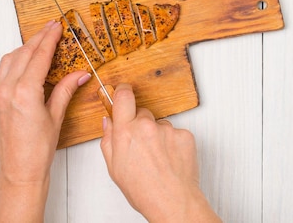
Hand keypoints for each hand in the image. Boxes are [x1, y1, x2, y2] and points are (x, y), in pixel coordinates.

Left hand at [0, 20, 90, 221]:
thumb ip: (66, 89)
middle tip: (52, 26)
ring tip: (41, 40)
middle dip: (38, 38)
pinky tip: (27, 60)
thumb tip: (81, 73)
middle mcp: (8, 90)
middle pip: (23, 53)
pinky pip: (4, 71)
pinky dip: (16, 60)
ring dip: (26, 47)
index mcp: (25, 92)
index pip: (39, 56)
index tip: (58, 26)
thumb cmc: (38, 149)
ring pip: (10, 60)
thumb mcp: (56, 116)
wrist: (18, 172)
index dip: (50, 39)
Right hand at [100, 84, 220, 222]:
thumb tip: (108, 122)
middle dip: (140, 124)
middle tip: (141, 146)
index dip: (122, 91)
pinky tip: (170, 159)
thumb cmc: (143, 189)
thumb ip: (108, 140)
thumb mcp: (114, 168)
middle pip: (142, 112)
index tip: (123, 91)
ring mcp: (167, 129)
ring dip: (157, 135)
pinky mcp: (184, 134)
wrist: (172, 201)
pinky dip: (173, 143)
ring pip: (160, 124)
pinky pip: (175, 132)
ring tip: (158, 158)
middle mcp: (146, 125)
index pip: (123, 96)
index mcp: (126, 131)